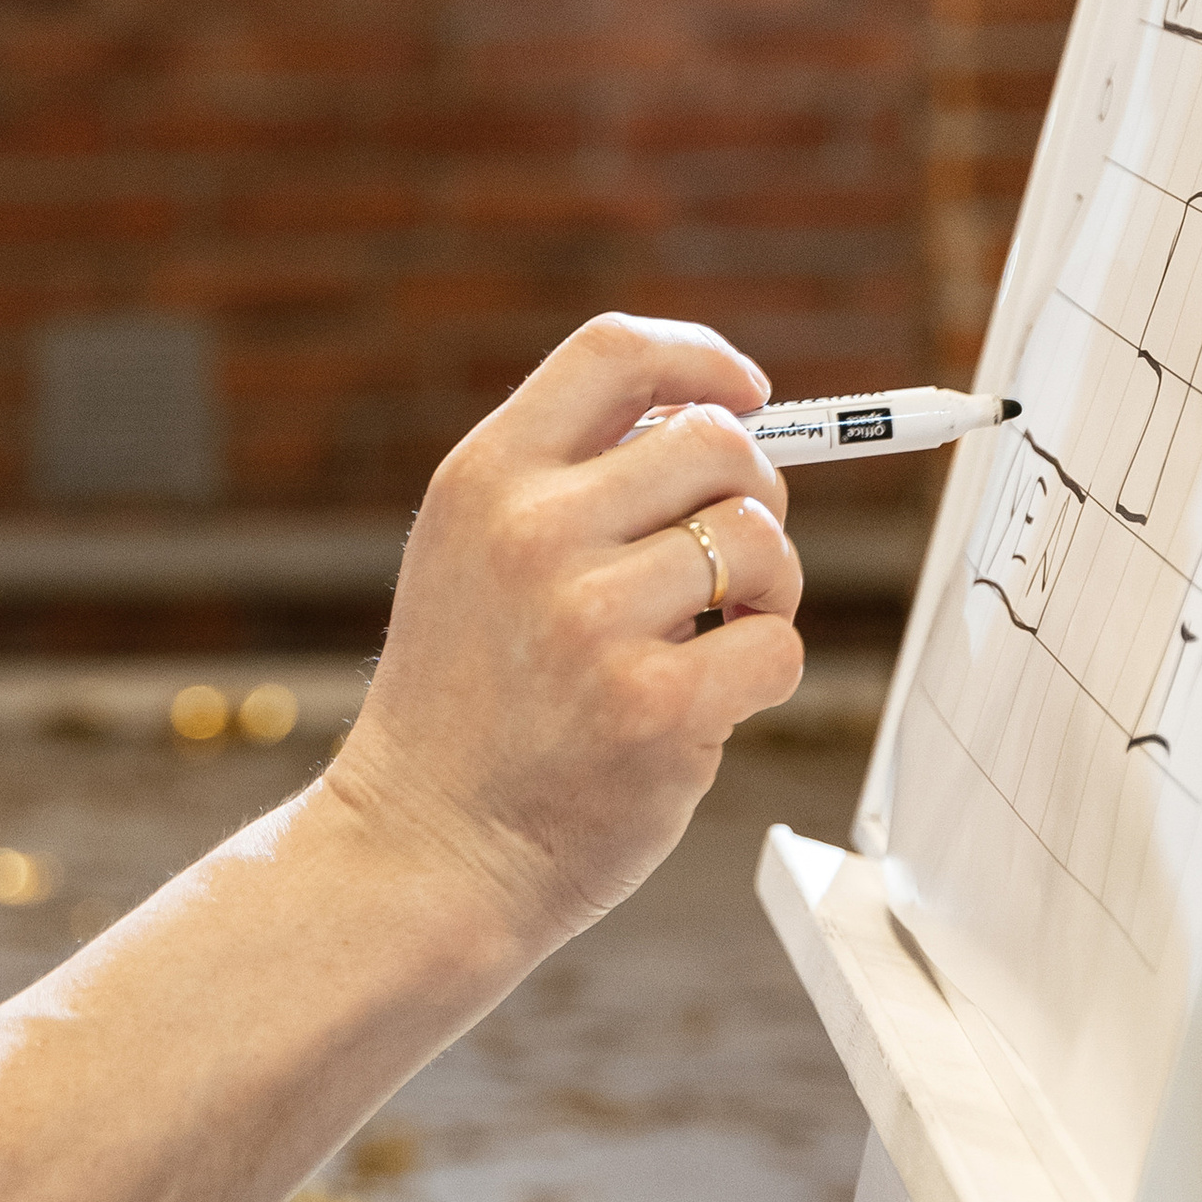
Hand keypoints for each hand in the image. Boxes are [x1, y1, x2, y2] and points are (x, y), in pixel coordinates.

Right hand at [328, 312, 802, 951]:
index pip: (616, 352)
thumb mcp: (470, 557)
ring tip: (710, 638)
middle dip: (753, 493)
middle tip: (727, 560)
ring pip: (762, 543)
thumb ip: (567, 483)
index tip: (748, 392)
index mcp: (484, 479)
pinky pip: (780, 646)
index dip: (703, 359)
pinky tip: (703, 702)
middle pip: (717, 440)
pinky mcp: (655, 706)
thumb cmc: (466, 707)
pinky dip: (764, 674)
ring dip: (767, 591)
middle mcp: (533, 532)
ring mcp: (592, 619)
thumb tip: (720, 423)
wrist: (422, 850)